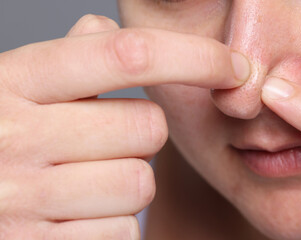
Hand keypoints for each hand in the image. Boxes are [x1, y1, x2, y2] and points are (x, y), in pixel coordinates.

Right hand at [0, 14, 246, 238]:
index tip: (233, 65)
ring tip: (84, 180)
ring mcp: (27, 200)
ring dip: (126, 182)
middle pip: (147, 128)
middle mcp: (19, 138)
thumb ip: (66, 57)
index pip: (127, 55)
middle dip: (140, 135)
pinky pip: (121, 231)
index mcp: (18, 83)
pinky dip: (111, 223)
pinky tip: (75, 214)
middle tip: (103, 140)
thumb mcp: (15, 85)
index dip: (193, 56)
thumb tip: (107, 29)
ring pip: (138, 184)